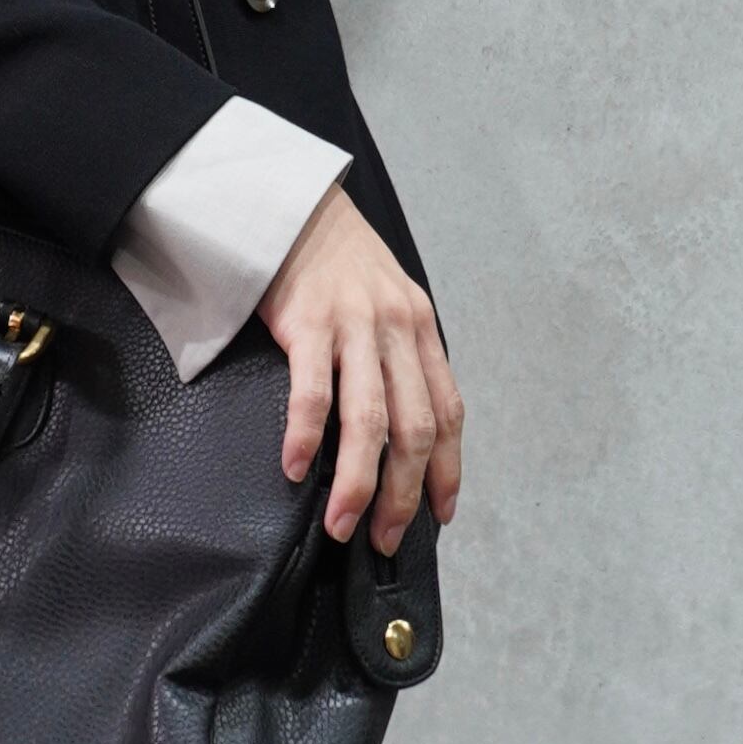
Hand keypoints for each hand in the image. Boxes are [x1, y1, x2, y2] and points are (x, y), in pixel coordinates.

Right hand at [260, 184, 463, 553]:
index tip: (440, 516)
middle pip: (415, 428)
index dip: (448, 471)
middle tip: (383, 538)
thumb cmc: (335, 264)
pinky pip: (313, 391)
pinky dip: (305, 435)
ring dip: (357, 482)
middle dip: (403, 494)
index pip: (448, 413)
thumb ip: (396, 359)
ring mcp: (355, 325)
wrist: (294, 205)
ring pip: (369, 419)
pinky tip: (295, 470)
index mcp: (421, 331)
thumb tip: (398, 430)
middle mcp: (397, 330)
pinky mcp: (309, 321)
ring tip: (341, 525)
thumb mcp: (386, 305)